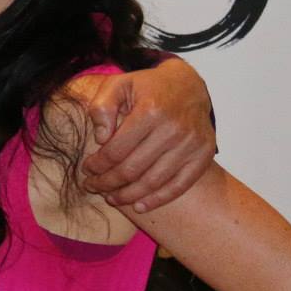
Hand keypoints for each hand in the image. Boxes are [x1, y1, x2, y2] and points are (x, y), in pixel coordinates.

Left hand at [77, 59, 215, 211]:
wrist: (189, 85)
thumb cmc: (148, 87)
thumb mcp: (118, 84)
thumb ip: (102, 106)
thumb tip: (101, 138)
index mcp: (150, 111)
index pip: (115, 150)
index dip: (97, 165)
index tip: (86, 169)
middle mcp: (174, 129)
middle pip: (132, 169)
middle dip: (107, 183)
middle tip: (92, 186)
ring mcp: (191, 144)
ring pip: (153, 182)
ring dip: (127, 195)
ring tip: (111, 197)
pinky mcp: (204, 154)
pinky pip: (179, 185)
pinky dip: (158, 200)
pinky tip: (139, 206)